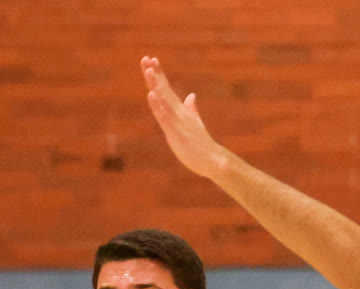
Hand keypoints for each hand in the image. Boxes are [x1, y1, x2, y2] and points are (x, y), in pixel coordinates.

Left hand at [141, 56, 227, 180]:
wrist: (213, 160)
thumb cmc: (201, 144)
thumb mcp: (194, 123)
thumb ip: (191, 109)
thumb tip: (191, 96)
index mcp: (180, 111)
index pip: (166, 90)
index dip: (158, 75)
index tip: (151, 61)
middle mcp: (178, 112)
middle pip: (164, 90)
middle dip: (155, 74)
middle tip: (146, 58)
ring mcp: (177, 121)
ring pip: (164, 99)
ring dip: (156, 84)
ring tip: (148, 70)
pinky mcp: (176, 132)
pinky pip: (164, 116)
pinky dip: (158, 105)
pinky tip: (151, 94)